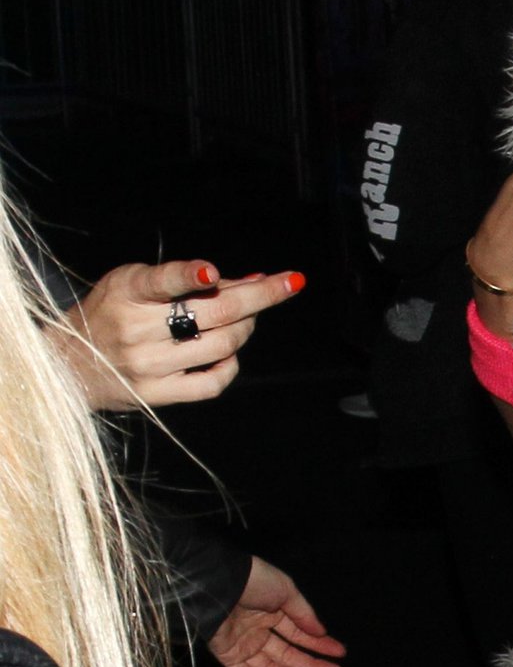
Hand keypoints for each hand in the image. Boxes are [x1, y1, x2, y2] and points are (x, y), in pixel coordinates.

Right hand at [52, 260, 305, 409]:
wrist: (71, 362)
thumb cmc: (111, 312)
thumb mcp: (133, 281)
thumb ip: (184, 278)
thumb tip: (249, 280)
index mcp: (128, 293)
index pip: (164, 281)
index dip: (190, 275)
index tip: (214, 272)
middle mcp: (138, 330)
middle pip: (215, 313)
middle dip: (259, 296)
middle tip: (286, 284)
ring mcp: (150, 366)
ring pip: (222, 345)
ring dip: (247, 326)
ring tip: (248, 316)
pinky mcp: (159, 395)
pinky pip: (212, 383)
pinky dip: (231, 365)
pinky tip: (230, 353)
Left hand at [206, 557, 345, 666]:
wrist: (218, 585)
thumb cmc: (254, 583)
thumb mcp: (286, 590)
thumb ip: (304, 613)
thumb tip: (321, 632)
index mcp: (273, 611)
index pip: (299, 633)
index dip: (320, 644)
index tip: (339, 654)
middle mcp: (259, 630)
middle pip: (289, 653)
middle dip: (313, 664)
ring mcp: (244, 644)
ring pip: (273, 666)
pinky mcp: (229, 656)